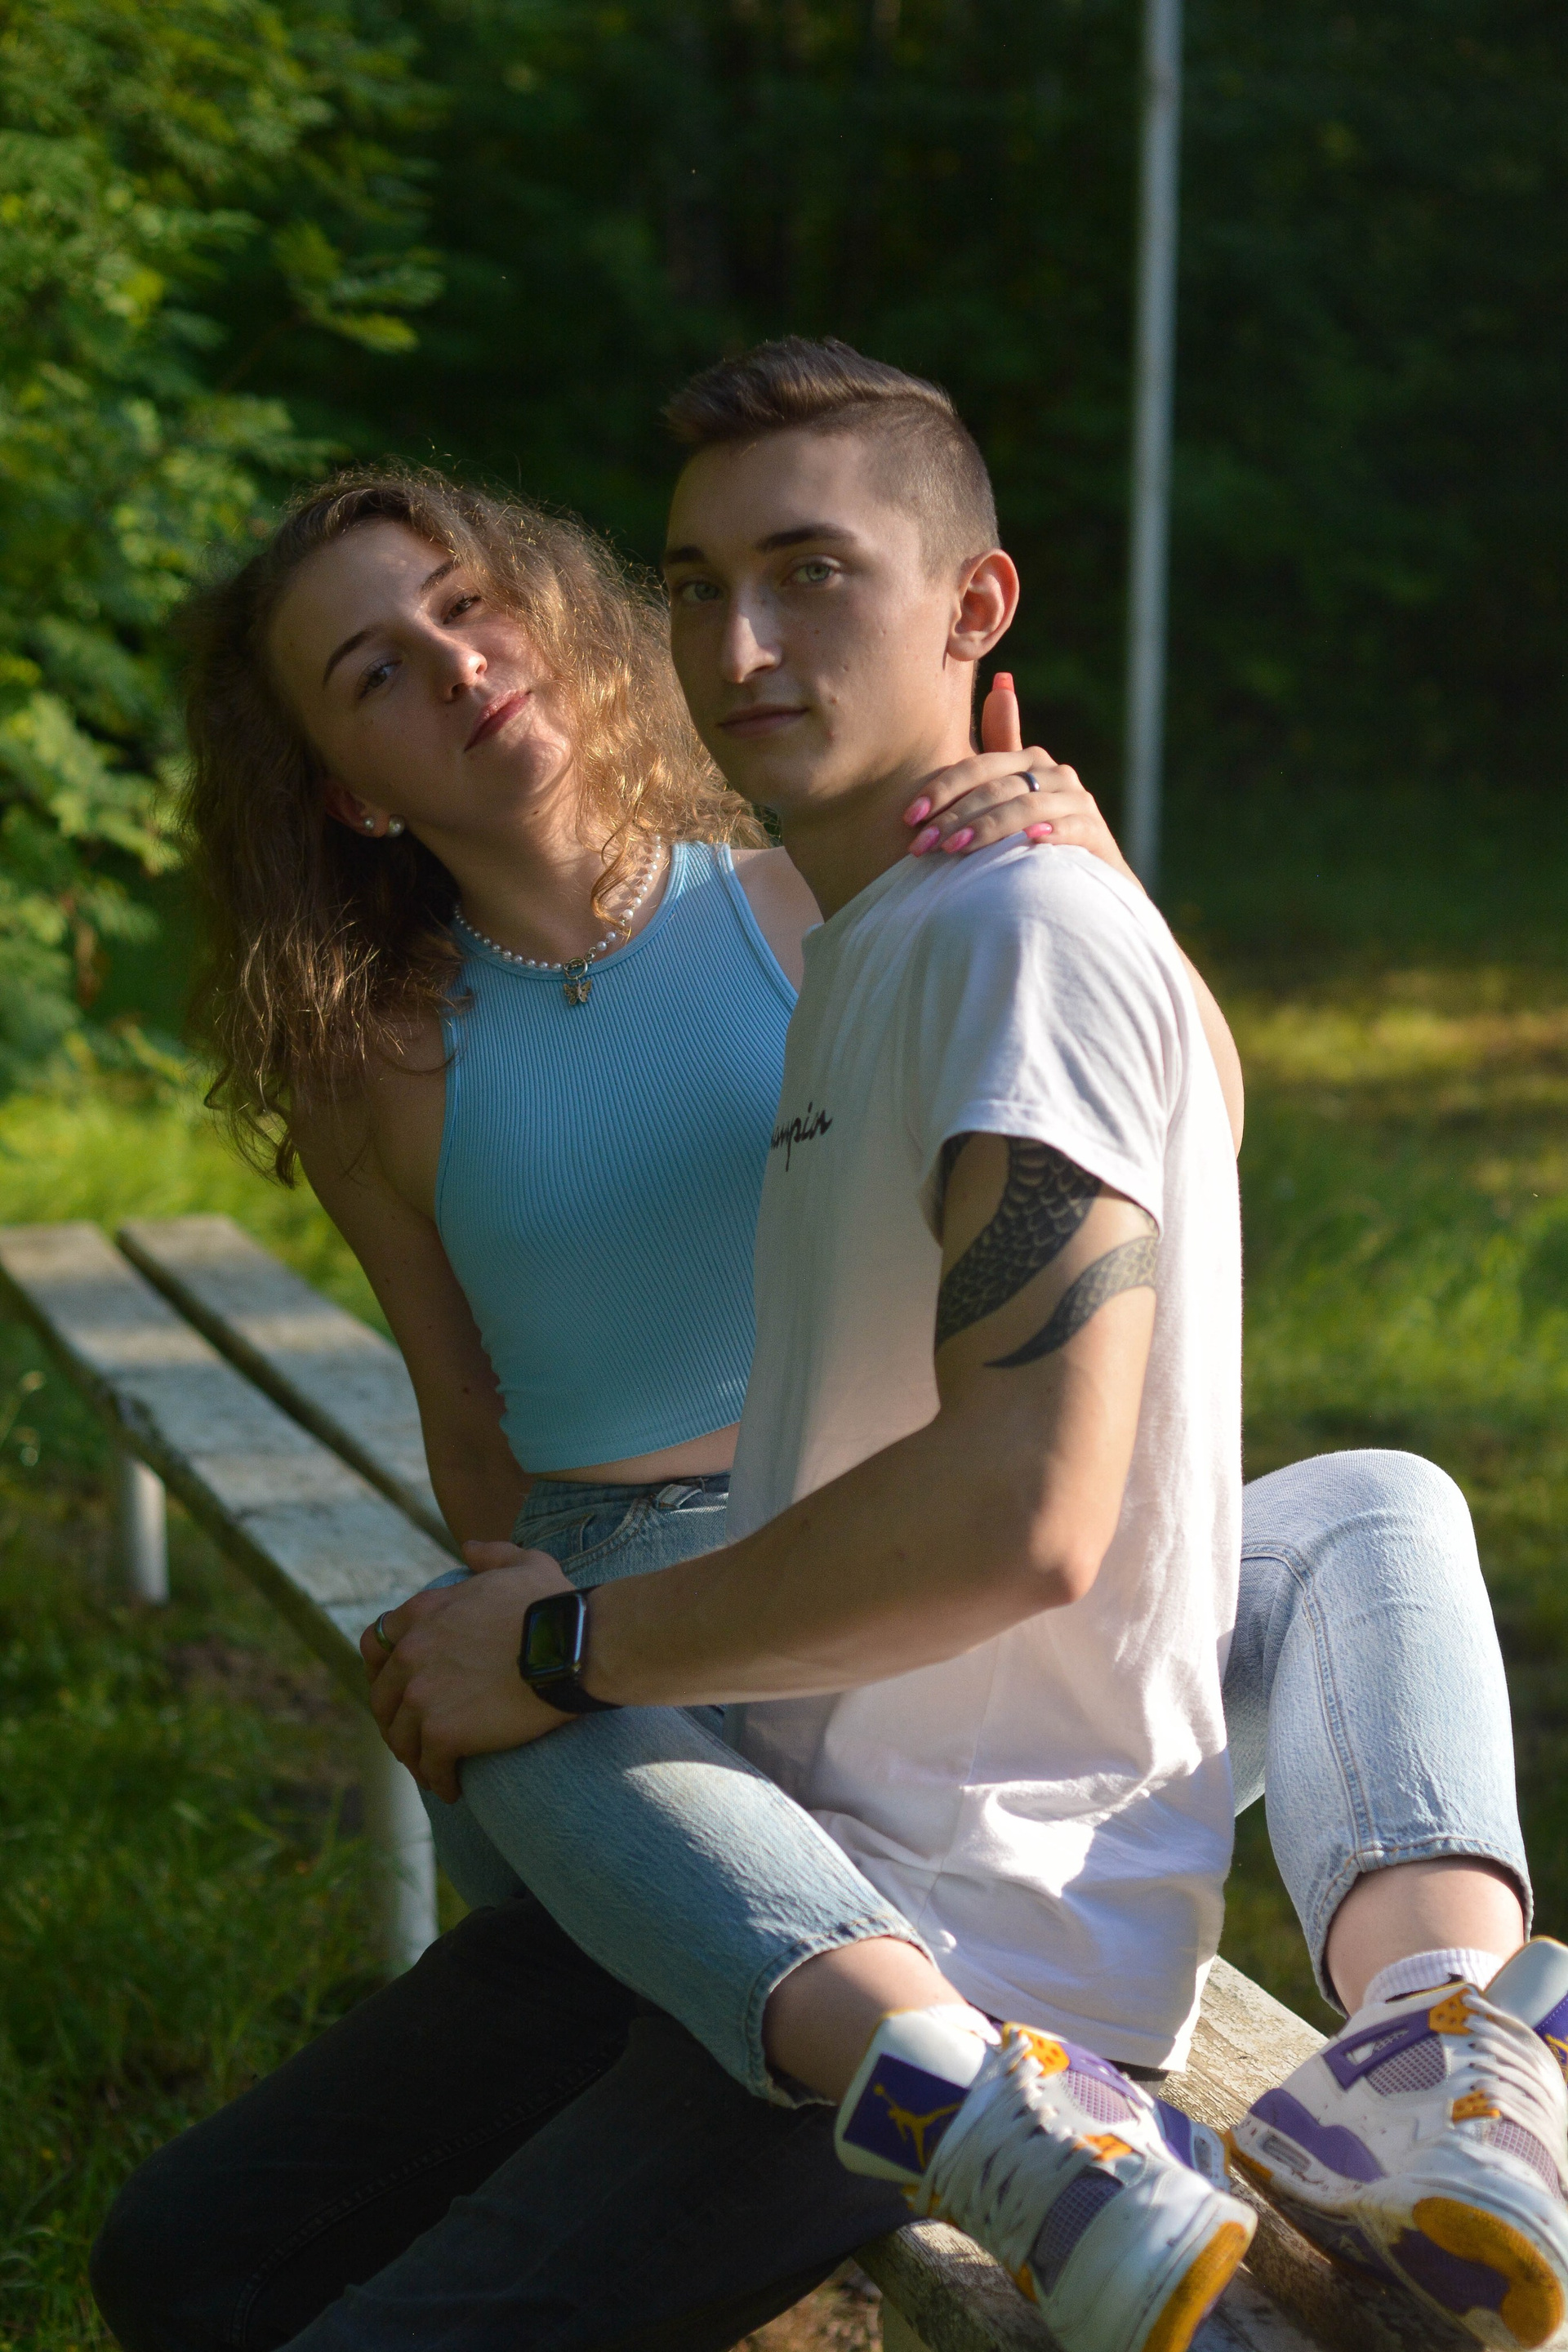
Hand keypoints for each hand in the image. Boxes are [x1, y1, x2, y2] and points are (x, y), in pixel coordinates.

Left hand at [359, 1543, 573, 1801]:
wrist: (576, 1648)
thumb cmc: (556, 1607)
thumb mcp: (525, 1563)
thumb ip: (492, 1554)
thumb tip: (469, 1547)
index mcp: (424, 1613)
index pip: (376, 1646)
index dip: (384, 1672)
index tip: (402, 1690)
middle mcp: (412, 1653)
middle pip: (381, 1699)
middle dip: (395, 1721)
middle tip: (416, 1738)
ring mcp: (423, 1695)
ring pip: (400, 1738)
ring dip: (414, 1756)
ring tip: (433, 1770)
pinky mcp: (442, 1732)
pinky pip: (429, 1767)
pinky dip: (439, 1780)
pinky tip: (454, 1789)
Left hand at [903, 672, 1140, 889]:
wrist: (1084, 877)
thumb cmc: (1037, 831)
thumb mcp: (1014, 788)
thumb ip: (1002, 742)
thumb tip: (1002, 679)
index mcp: (1028, 760)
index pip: (977, 767)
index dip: (942, 788)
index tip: (910, 816)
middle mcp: (1055, 773)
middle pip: (996, 788)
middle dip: (954, 817)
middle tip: (922, 845)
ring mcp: (1077, 802)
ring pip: (1027, 807)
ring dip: (988, 827)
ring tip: (955, 849)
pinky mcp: (1094, 833)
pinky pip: (1071, 828)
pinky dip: (1050, 833)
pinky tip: (1027, 842)